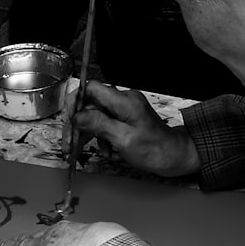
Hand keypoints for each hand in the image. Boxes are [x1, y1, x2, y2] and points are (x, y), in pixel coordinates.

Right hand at [66, 81, 200, 177]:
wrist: (175, 157)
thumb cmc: (155, 149)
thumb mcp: (123, 139)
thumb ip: (99, 124)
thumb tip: (77, 116)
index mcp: (124, 101)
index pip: (91, 88)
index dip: (76, 102)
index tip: (69, 121)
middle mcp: (124, 101)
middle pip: (90, 105)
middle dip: (79, 125)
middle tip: (70, 144)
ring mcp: (125, 110)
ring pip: (96, 117)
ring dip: (91, 135)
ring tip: (91, 151)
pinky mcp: (126, 119)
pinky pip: (106, 125)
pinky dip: (103, 139)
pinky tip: (109, 151)